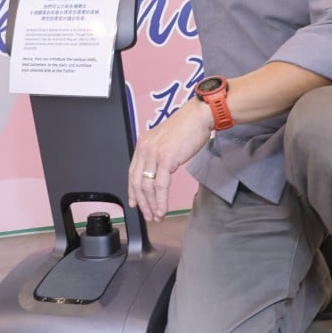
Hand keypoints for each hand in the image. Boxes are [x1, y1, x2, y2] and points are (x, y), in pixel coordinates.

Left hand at [127, 98, 211, 221]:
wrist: (199, 116)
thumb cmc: (188, 127)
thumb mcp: (166, 140)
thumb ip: (158, 154)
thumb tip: (157, 173)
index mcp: (143, 144)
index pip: (132, 172)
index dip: (133, 191)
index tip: (136, 203)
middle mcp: (145, 148)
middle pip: (137, 182)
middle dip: (142, 203)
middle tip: (147, 215)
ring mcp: (154, 154)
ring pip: (147, 186)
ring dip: (151, 205)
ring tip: (156, 216)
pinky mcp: (166, 159)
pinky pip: (160, 186)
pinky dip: (160, 201)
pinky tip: (163, 209)